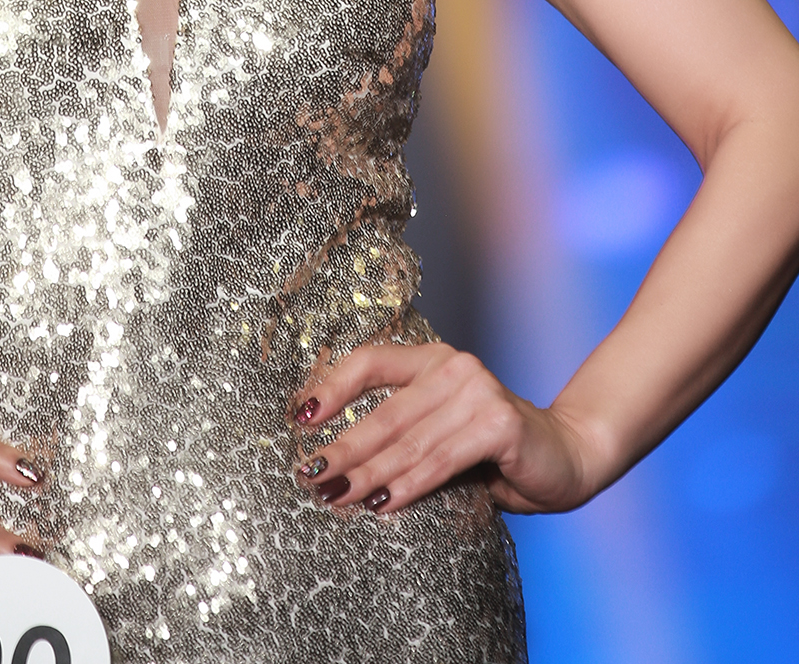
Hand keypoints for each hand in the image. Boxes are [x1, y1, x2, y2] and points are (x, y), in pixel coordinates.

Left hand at [291, 341, 597, 516]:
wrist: (566, 456)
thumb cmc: (495, 451)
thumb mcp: (442, 436)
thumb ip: (403, 437)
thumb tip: (336, 466)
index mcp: (433, 360)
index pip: (370, 362)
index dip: (331, 387)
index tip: (299, 417)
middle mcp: (453, 366)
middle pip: (383, 410)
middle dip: (342, 448)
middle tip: (309, 475)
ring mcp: (477, 390)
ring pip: (408, 440)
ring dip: (367, 474)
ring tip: (336, 497)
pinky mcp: (498, 422)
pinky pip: (441, 460)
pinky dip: (409, 485)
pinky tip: (384, 504)